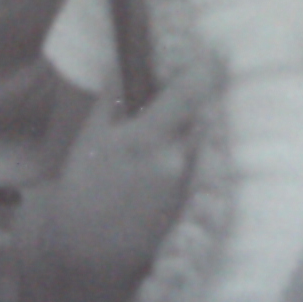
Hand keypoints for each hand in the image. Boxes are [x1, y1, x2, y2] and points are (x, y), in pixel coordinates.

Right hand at [68, 56, 216, 204]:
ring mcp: (187, 187)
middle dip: (197, 105)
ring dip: (193, 134)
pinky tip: (165, 168)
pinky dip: (192, 160)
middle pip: (205, 116)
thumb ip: (115, 98)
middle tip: (183, 100)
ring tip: (165, 141)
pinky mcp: (192, 207)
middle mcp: (176, 161)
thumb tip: (124, 63)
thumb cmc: (82, 187)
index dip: (210, 68)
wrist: (85, 249)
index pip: (191, 92)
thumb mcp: (92, 137)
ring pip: (204, 144)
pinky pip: (201, 170)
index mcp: (148, 138)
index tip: (219, 52)